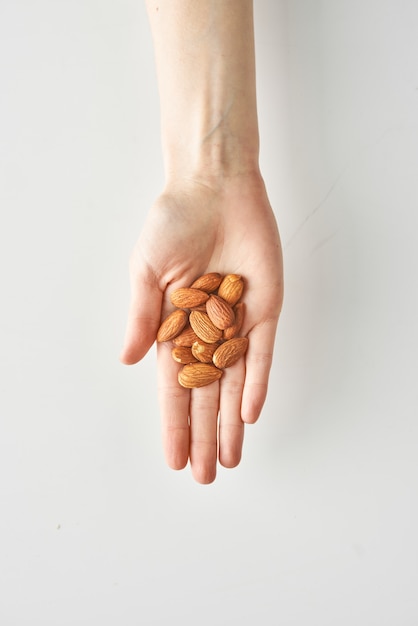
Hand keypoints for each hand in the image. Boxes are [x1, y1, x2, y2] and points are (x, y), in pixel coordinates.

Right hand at [120, 174, 282, 482]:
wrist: (214, 189)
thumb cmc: (173, 224)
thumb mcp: (146, 271)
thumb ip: (141, 316)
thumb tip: (128, 361)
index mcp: (173, 327)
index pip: (174, 387)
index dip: (174, 423)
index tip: (175, 458)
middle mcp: (205, 332)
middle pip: (206, 394)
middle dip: (205, 434)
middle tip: (206, 475)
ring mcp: (236, 323)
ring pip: (235, 383)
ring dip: (232, 421)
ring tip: (230, 459)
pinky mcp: (264, 309)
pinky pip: (261, 353)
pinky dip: (256, 382)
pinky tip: (250, 413)